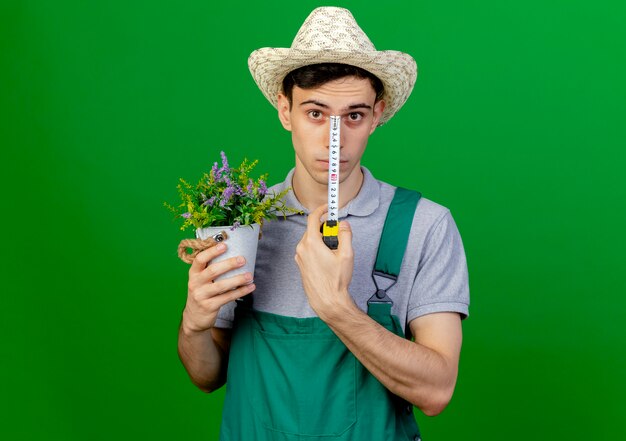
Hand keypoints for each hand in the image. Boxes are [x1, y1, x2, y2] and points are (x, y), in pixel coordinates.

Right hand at [182, 243, 255, 333]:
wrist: (194, 317)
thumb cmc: (202, 293)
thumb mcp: (200, 280)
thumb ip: (209, 268)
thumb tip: (232, 252)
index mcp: (193, 273)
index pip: (200, 259)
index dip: (212, 251)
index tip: (224, 245)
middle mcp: (195, 283)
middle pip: (213, 271)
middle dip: (229, 264)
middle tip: (243, 259)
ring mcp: (201, 296)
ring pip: (221, 286)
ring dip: (237, 279)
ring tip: (249, 275)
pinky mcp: (210, 306)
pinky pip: (227, 297)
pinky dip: (240, 292)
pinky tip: (250, 287)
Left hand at [294, 205, 354, 320]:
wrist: (327, 300)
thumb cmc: (336, 280)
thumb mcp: (346, 254)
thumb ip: (345, 235)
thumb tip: (343, 224)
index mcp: (311, 243)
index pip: (313, 218)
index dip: (322, 209)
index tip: (329, 208)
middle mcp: (302, 248)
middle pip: (313, 229)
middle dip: (326, 229)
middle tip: (338, 236)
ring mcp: (299, 257)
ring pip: (311, 240)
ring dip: (322, 240)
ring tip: (334, 252)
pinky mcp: (300, 264)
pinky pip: (308, 249)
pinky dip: (318, 248)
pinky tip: (327, 260)